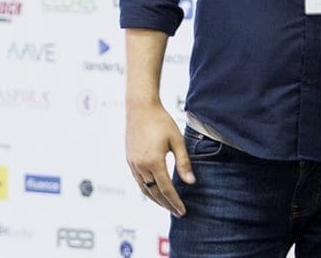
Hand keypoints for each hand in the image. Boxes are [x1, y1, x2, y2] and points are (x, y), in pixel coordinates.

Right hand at [126, 101, 194, 216]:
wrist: (140, 108)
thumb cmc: (161, 121)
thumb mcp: (177, 140)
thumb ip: (183, 163)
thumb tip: (190, 182)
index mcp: (154, 162)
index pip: (166, 189)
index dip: (175, 202)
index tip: (182, 211)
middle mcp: (141, 166)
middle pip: (154, 192)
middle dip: (166, 204)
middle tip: (177, 212)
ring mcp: (133, 164)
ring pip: (144, 189)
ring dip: (156, 199)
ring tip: (167, 205)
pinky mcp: (130, 160)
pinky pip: (138, 181)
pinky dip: (147, 189)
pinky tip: (154, 190)